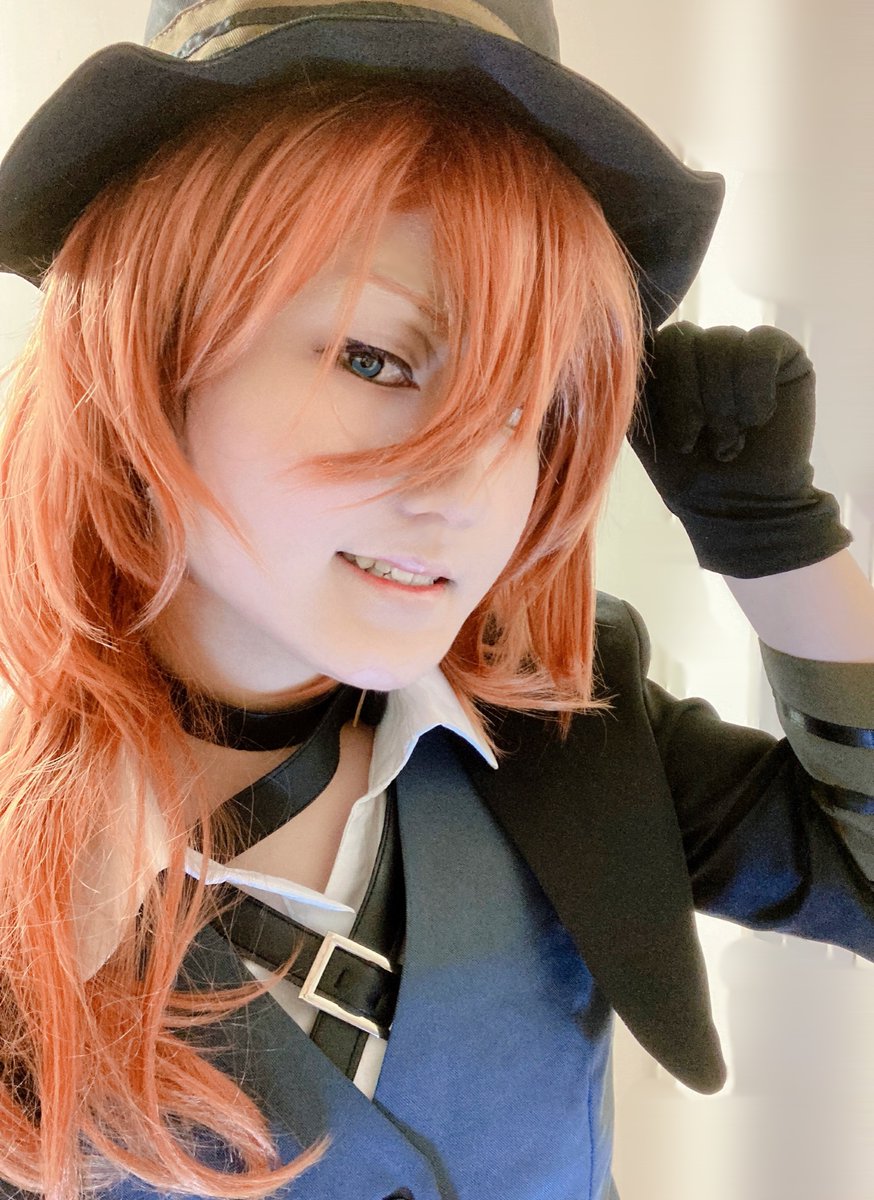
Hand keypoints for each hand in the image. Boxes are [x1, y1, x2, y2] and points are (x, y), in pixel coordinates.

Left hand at [626, 322, 851, 577]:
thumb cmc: (689, 473)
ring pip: (721, 342)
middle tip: (696, 441)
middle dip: (685, 397)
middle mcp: (700, 349)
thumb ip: (627, 385)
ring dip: (722, 403)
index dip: (657, 388)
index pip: (648, 342)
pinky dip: (755, 388)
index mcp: (663, 363)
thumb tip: (608, 345)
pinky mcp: (783, 354)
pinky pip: (762, 345)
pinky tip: (757, 420)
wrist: (740, 506)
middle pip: (680, 338)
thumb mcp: (643, 429)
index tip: (672, 437)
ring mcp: (741, 347)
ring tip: (730, 441)